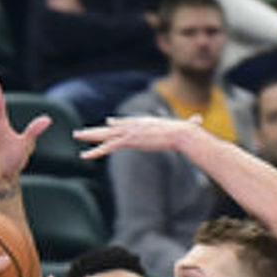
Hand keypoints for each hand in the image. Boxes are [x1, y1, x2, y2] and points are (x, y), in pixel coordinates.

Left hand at [75, 115, 204, 159]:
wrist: (182, 134)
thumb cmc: (187, 133)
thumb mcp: (187, 127)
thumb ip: (192, 124)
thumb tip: (200, 121)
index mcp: (145, 122)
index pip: (126, 122)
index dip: (116, 123)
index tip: (108, 122)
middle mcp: (134, 125)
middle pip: (111, 127)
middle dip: (96, 130)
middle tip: (81, 131)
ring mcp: (131, 132)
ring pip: (105, 134)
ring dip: (89, 136)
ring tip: (76, 136)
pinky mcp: (129, 140)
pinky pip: (108, 146)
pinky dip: (96, 151)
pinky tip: (85, 155)